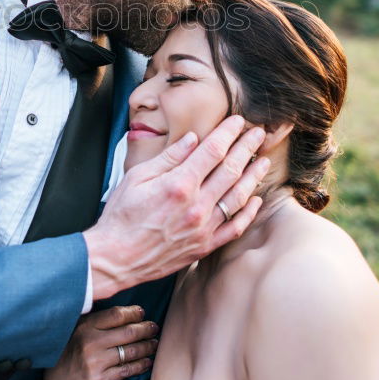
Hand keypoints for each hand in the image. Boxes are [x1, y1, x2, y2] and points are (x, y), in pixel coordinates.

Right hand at [43, 305, 157, 379]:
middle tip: (154, 328)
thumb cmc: (73, 349)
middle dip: (146, 329)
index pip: (116, 314)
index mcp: (86, 326)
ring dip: (147, 347)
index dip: (133, 313)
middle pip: (128, 332)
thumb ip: (99, 320)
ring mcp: (95, 362)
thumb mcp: (80, 328)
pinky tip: (147, 361)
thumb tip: (130, 311)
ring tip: (154, 343)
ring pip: (130, 352)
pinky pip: (127, 370)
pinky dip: (141, 365)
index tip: (142, 313)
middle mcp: (90, 342)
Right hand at [84, 116, 269, 298]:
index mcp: (179, 184)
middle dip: (246, 148)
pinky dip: (248, 213)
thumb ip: (169, 157)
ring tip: (262, 161)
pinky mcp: (204, 246)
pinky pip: (234, 228)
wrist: (116, 258)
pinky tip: (255, 199)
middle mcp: (196, 205)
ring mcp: (203, 228)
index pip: (212, 151)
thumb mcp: (137, 176)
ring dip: (253, 176)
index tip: (238, 121)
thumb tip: (193, 138)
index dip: (228, 133)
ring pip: (238, 197)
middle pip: (230, 170)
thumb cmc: (121, 215)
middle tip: (258, 133)